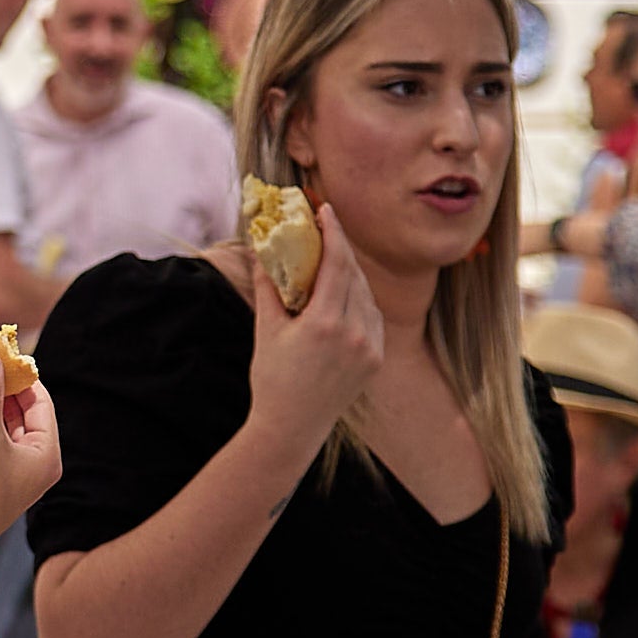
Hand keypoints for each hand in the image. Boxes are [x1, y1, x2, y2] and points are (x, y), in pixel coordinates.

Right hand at [244, 205, 379, 448]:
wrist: (291, 428)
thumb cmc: (272, 378)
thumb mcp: (266, 329)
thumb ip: (268, 286)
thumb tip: (260, 248)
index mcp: (325, 323)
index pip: (336, 263)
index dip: (333, 232)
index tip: (325, 210)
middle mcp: (354, 333)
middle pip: (353, 274)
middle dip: (341, 248)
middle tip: (326, 228)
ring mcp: (370, 347)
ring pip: (366, 294)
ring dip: (351, 273)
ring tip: (333, 259)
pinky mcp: (377, 358)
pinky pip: (372, 316)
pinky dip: (360, 299)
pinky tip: (344, 293)